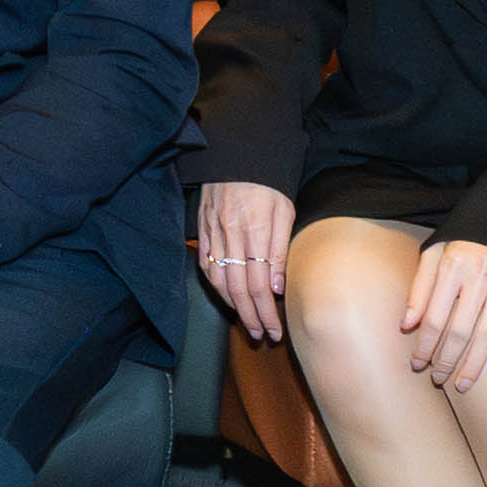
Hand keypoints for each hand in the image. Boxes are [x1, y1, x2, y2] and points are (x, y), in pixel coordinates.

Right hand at [195, 182, 291, 340]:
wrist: (239, 151)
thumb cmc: (268, 181)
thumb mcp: (284, 211)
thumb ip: (280, 250)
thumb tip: (277, 287)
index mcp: (253, 231)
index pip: (258, 284)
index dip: (266, 312)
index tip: (274, 330)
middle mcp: (229, 234)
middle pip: (237, 289)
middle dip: (249, 317)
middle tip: (260, 335)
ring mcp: (212, 232)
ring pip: (218, 280)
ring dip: (231, 306)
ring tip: (245, 321)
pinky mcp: (202, 227)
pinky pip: (205, 263)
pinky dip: (214, 284)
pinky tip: (224, 295)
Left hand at [404, 236, 486, 392]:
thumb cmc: (467, 237)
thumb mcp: (436, 250)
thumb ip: (420, 286)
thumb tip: (405, 324)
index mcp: (453, 265)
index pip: (434, 316)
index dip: (424, 344)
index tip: (416, 363)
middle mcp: (480, 275)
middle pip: (459, 330)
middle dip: (445, 360)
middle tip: (437, 378)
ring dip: (473, 364)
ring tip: (461, 384)